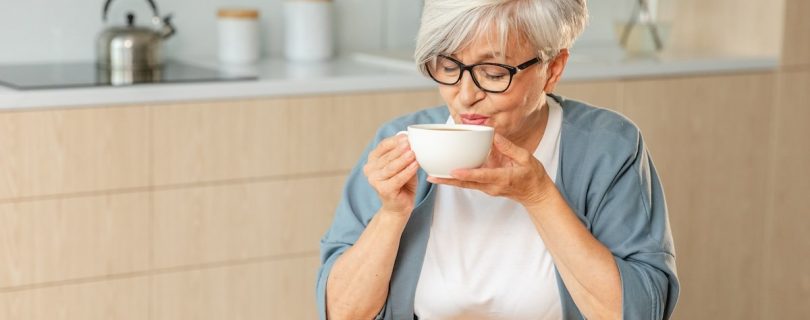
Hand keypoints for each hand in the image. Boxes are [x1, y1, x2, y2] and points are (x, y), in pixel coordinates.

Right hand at [364, 134, 419, 216]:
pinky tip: (415, 165)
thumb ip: (405, 155)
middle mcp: (370, 169)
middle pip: (387, 156)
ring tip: (413, 153)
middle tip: (411, 143)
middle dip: (400, 149)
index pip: (383, 146)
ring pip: (391, 167)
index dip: (395, 141)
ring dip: (403, 159)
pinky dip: (407, 171)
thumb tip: (411, 142)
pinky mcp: (383, 190)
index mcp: (373, 160)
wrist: (398, 206)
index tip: (406, 136)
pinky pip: (397, 178)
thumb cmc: (401, 184)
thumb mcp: (403, 165)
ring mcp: (375, 180)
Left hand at [427, 134, 553, 206]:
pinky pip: (469, 183)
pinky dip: (457, 179)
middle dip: (448, 181)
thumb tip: (494, 136)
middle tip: (431, 177)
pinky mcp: (485, 186)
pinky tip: (445, 173)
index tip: (453, 171)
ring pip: (465, 185)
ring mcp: (487, 188)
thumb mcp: (526, 158)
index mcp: (502, 178)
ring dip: (449, 181)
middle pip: (466, 184)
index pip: (482, 176)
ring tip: (432, 176)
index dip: (467, 174)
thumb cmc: (532, 175)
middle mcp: (491, 186)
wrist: (535, 194)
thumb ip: (509, 148)